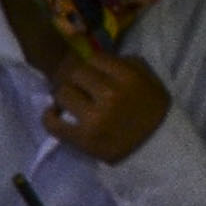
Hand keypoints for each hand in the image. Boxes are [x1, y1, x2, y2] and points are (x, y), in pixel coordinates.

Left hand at [44, 43, 171, 164]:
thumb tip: (96, 59)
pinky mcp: (83, 139)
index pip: (95, 58)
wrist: (156, 147)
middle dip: (78, 80)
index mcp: (129, 78)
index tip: (93, 75)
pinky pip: (52, 123)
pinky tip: (54, 114)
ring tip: (71, 102)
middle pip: (76, 74)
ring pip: (63, 94)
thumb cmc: (152, 111)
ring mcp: (95, 118)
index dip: (92, 66)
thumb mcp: (149, 80)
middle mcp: (111, 95)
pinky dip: (49, 117)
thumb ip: (127, 63)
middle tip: (80, 89)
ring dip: (65, 97)